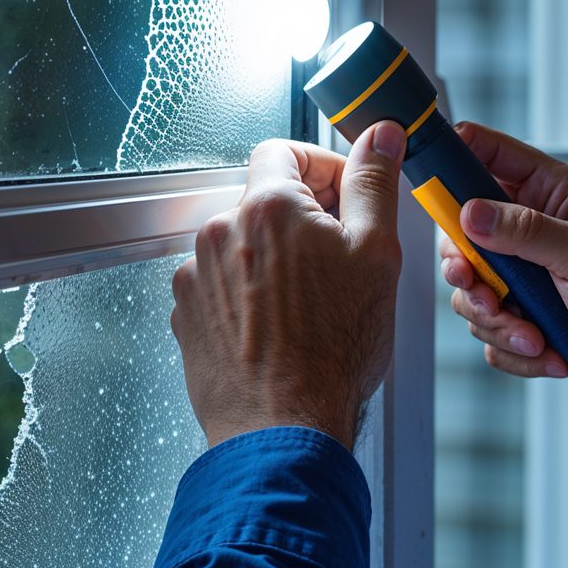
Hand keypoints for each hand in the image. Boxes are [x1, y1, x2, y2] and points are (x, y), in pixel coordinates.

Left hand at [171, 121, 405, 450]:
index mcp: (266, 208)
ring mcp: (196, 277)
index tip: (344, 196)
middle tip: (341, 261)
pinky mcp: (186, 315)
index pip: (284, 151)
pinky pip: (222, 286)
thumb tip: (380, 137)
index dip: (322, 168)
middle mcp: (219, 233)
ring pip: (244, 246)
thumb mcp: (377, 255)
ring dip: (276, 260)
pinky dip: (250, 296)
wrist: (283, 431)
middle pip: (264, 201)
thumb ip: (374, 184)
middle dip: (303, 220)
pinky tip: (282, 329)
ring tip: (312, 306)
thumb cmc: (334, 351)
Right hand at [440, 123, 567, 445]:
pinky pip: (493, 329)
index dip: (453, 160)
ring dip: (498, 322)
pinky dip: (515, 349)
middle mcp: (535, 227)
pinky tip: (550, 356)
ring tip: (537, 338)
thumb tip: (469, 211)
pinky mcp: (528, 312)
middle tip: (486, 295)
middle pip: (464, 234)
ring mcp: (528, 272)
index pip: (488, 153)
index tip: (429, 189)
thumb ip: (525, 231)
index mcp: (553, 192)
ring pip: (474, 289)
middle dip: (471, 275)